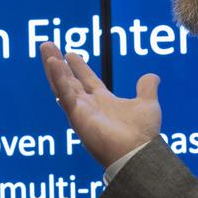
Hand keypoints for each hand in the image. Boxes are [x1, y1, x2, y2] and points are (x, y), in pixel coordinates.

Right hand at [40, 42, 160, 166]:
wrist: (138, 152)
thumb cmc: (143, 134)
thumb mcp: (147, 103)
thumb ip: (146, 88)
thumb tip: (152, 76)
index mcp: (103, 101)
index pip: (87, 80)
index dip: (78, 67)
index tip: (70, 53)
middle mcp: (89, 106)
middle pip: (69, 80)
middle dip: (57, 62)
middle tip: (47, 45)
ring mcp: (80, 111)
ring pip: (61, 84)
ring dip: (52, 66)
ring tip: (45, 47)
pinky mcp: (77, 116)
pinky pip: (65, 94)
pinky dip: (58, 78)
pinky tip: (52, 62)